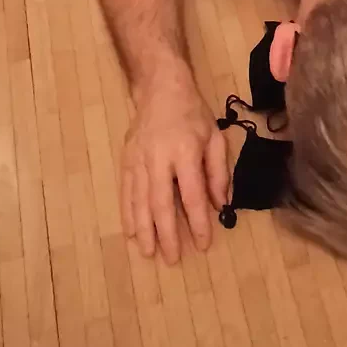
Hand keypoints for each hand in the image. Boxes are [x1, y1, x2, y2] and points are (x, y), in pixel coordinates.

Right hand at [122, 65, 228, 263]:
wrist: (160, 87)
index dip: (199, 221)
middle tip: (171, 259)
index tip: (203, 244)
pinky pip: (125, 191)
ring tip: (149, 253)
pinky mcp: (126, 159)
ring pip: (139, 201)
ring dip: (144, 229)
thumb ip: (218, 173)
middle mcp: (159, 158)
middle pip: (161, 203)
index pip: (192, 194)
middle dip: (166, 233)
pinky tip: (132, 232)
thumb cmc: (192, 113)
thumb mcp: (215, 138)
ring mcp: (138, 159)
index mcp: (185, 152)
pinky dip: (128, 213)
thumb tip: (220, 205)